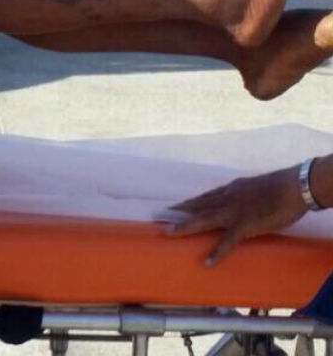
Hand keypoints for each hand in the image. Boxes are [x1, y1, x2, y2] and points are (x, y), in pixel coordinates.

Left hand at [165, 167, 308, 265]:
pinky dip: (216, 253)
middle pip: (197, 205)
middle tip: (158, 216)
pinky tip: (207, 262)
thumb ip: (244, 194)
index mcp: (230, 190)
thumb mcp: (254, 187)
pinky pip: (227, 241)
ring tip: (168, 233)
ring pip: (203, 219)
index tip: (173, 207)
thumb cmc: (280, 188)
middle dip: (177, 211)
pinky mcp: (244, 225)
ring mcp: (233, 212)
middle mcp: (226, 198)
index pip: (204, 197)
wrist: (292, 188)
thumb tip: (240, 200)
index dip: (188, 203)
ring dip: (185, 226)